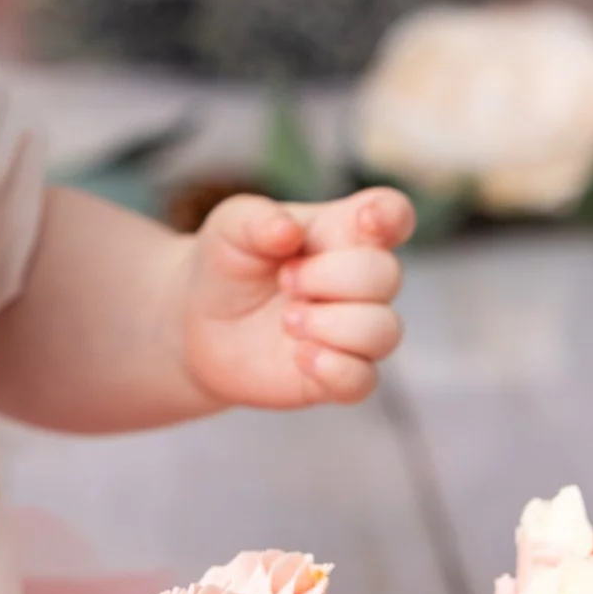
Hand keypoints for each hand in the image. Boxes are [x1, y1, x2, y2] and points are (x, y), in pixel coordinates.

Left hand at [179, 187, 414, 409]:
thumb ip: (256, 219)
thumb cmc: (227, 265)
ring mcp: (353, 329)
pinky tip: (300, 356)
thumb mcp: (229, 228)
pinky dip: (335, 369)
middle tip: (284, 279)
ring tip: (288, 320)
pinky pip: (364, 380)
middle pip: (387, 274)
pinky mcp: (339, 375)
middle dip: (333, 276)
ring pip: (385, 330)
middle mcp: (358, 280)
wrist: (200, 324)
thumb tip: (289, 230)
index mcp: (340, 231)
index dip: (392, 215)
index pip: (391, 214)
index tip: (367, 220)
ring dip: (333, 324)